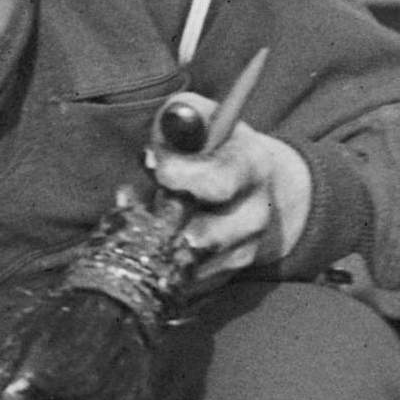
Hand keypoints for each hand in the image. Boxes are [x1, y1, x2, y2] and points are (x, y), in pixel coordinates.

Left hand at [150, 123, 314, 285]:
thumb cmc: (214, 146)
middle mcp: (256, 212)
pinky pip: (189, 282)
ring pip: (193, 265)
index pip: (221, 181)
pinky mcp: (228, 273)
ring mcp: (244, 248)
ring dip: (159, 249)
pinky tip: (149, 244)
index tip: (157, 170)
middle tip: (146, 210)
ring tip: (142, 225)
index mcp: (252, 166)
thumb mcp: (203, 117)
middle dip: (167, 226)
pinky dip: (163, 267)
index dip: (184, 178)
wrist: (254, 186)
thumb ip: (181, 117)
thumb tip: (167, 132)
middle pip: (207, 237)